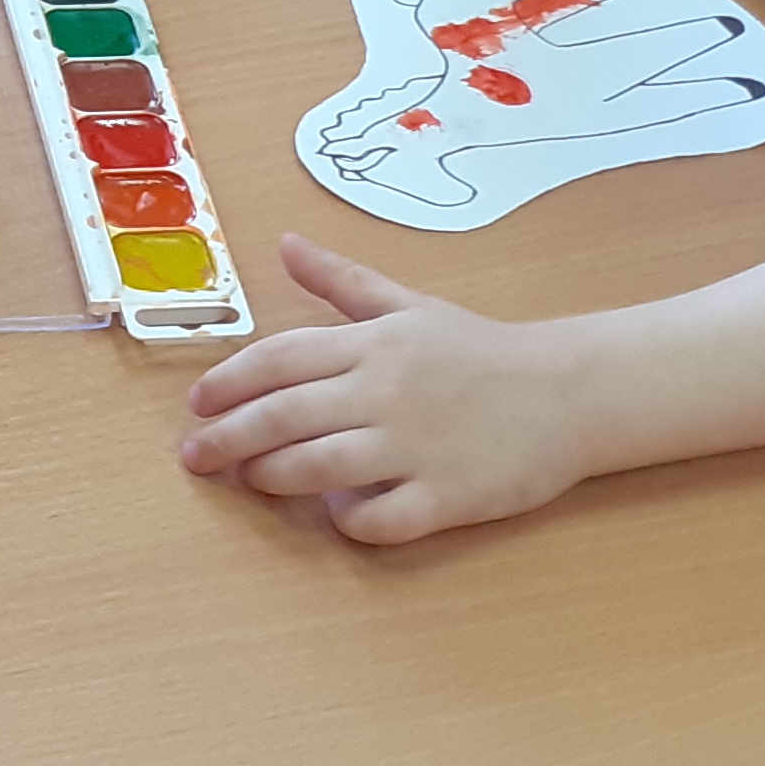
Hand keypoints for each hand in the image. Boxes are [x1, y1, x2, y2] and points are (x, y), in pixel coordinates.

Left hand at [174, 234, 588, 545]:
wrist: (569, 392)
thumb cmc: (481, 350)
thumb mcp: (409, 304)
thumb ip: (343, 280)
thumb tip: (287, 244)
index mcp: (373, 343)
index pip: (278, 359)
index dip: (229, 382)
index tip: (197, 404)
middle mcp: (386, 392)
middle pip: (284, 416)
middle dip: (229, 437)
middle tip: (196, 456)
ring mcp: (417, 446)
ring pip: (319, 468)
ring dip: (274, 478)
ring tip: (250, 480)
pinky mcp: (448, 496)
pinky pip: (381, 519)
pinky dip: (348, 521)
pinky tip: (336, 514)